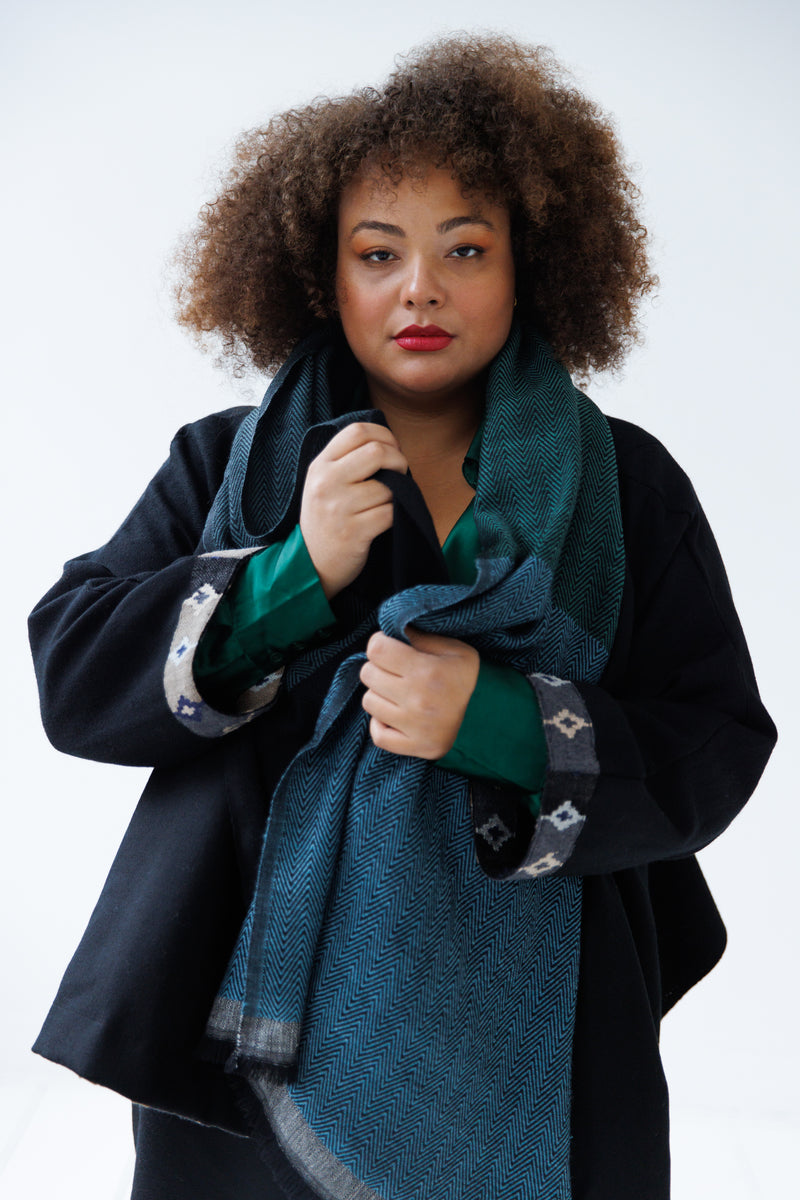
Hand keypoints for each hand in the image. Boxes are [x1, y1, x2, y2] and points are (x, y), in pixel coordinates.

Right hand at [299, 422, 407, 599]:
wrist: (310, 564)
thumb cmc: (325, 520)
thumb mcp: (323, 483)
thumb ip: (346, 461)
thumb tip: (388, 443)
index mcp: (320, 465)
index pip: (357, 431)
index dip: (384, 435)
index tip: (392, 448)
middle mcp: (327, 482)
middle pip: (377, 451)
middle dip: (398, 460)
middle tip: (399, 473)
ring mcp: (339, 507)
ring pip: (388, 486)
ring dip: (398, 494)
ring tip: (388, 502)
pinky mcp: (354, 532)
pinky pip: (390, 513)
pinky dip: (396, 515)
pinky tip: (386, 520)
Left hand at [359, 627, 479, 758]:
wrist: (494, 717)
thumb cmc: (469, 679)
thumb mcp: (455, 650)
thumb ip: (422, 638)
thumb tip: (392, 631)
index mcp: (426, 671)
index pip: (377, 649)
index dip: (379, 643)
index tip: (387, 647)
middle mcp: (417, 699)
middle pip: (368, 674)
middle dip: (378, 667)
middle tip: (394, 670)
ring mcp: (414, 726)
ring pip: (369, 702)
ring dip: (379, 694)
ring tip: (397, 693)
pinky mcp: (415, 747)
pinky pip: (378, 735)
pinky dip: (380, 724)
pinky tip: (392, 715)